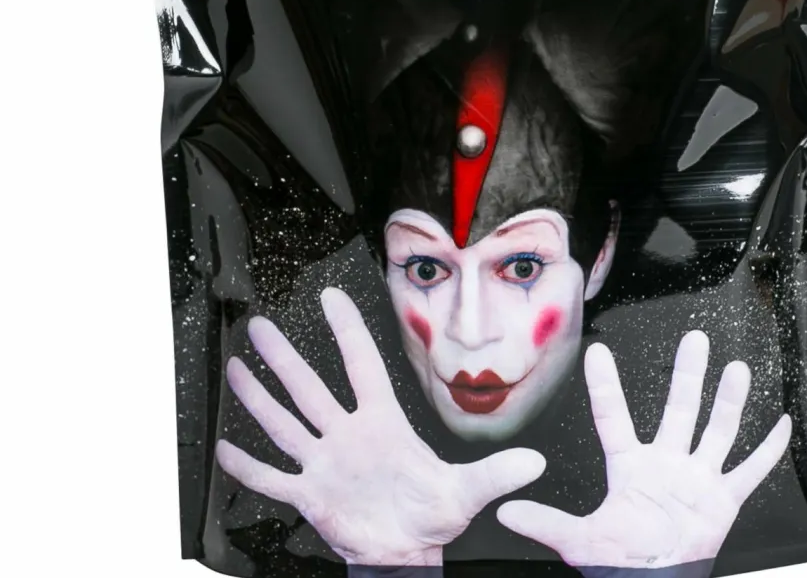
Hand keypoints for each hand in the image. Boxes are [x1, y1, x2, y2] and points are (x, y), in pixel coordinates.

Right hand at [217, 287, 545, 565]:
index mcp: (383, 423)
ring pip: (286, 423)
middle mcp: (349, 435)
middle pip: (310, 388)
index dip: (348, 331)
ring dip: (260, 398)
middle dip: (285, 357)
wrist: (408, 554)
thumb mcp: (466, 492)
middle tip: (261, 326)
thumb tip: (536, 461)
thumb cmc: (433, 516)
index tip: (332, 297)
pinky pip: (273, 478)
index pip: (362, 365)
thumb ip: (496, 474)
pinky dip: (248, 467)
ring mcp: (326, 463)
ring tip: (237, 369)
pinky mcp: (311, 496)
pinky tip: (226, 449)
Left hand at [497, 332, 790, 568]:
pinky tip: (780, 425)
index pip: (613, 417)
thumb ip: (548, 523)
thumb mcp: (581, 542)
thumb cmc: (620, 563)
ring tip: (738, 368)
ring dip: (729, 401)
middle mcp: (666, 463)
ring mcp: (697, 479)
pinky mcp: (722, 502)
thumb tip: (507, 511)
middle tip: (695, 338)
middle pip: (679, 409)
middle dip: (688, 374)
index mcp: (630, 466)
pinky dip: (768, 451)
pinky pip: (750, 472)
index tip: (596, 352)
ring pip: (717, 430)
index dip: (605, 385)